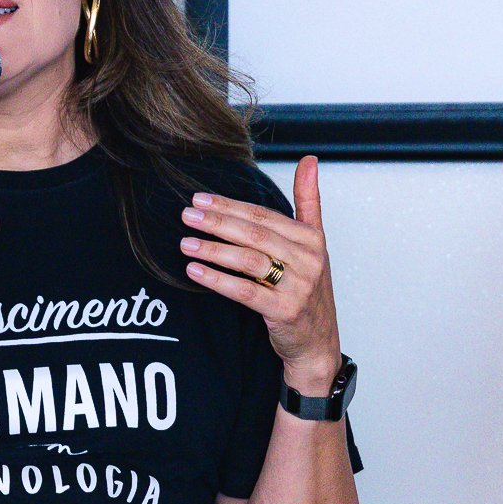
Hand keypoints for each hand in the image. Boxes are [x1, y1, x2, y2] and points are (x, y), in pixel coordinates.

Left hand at [178, 155, 341, 392]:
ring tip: (185, 242)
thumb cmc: (308, 289)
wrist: (317, 342)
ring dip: (213, 249)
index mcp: (312, 239)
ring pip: (248, 260)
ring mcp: (298, 286)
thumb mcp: (313, 244)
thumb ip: (309, 201)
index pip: (264, 216)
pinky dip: (217, 279)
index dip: (230, 206)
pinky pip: (245, 291)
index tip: (200, 199)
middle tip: (187, 214)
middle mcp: (308, 260)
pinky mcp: (285, 311)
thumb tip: (309, 160)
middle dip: (217, 222)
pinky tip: (195, 271)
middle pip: (254, 234)